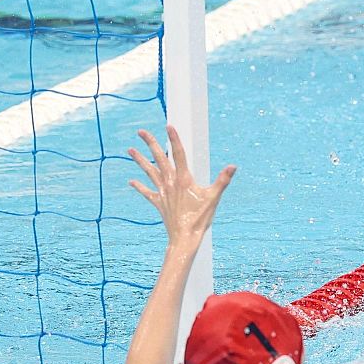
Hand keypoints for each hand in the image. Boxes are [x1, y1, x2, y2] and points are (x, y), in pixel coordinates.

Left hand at [127, 126, 234, 245]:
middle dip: (150, 144)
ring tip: (130, 150)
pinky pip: (147, 192)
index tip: (168, 126)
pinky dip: (139, 186)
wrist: (185, 237)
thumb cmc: (201, 218)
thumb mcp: (214, 198)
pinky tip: (131, 181)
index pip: (178, 154)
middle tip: (141, 132)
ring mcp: (163, 192)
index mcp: (184, 179)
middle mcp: (171, 183)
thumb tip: (233, 166)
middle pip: (159, 159)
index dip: (174, 139)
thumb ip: (223, 180)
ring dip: (139, 160)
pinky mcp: (159, 203)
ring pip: (149, 172)